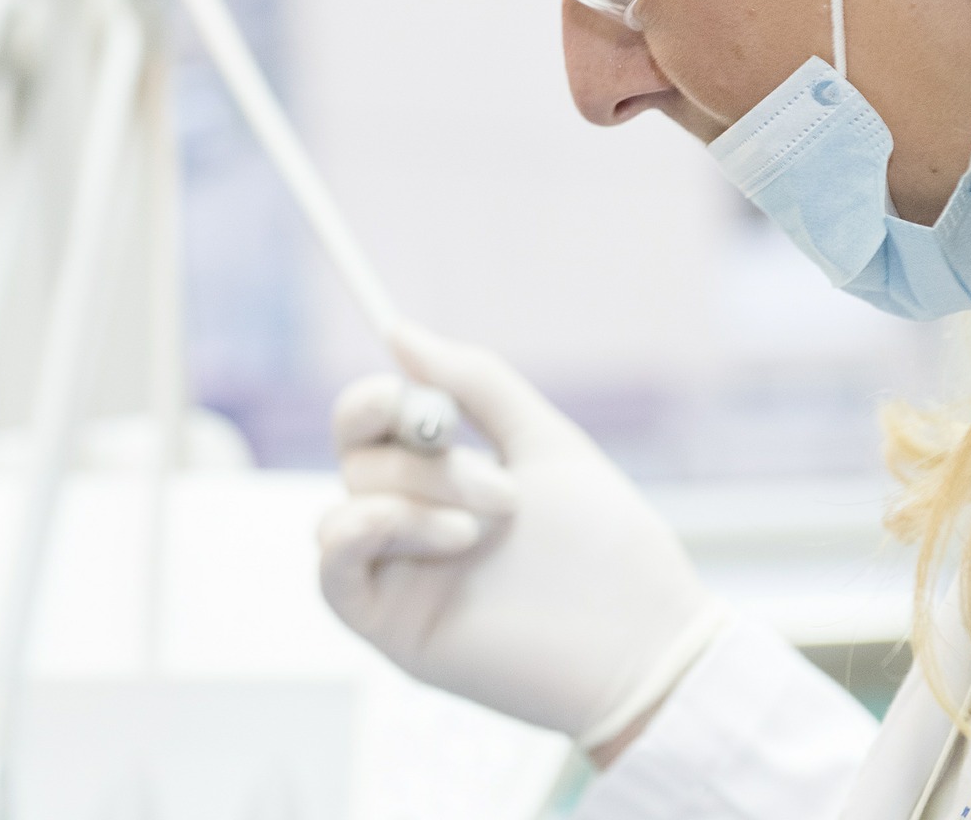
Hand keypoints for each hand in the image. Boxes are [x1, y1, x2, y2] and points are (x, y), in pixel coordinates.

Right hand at [318, 324, 725, 750]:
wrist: (639, 638)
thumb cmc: (606, 545)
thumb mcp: (543, 441)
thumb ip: (475, 383)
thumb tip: (397, 332)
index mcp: (444, 479)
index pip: (371, 425)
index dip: (375, 400)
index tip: (409, 394)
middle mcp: (413, 523)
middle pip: (358, 458)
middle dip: (425, 460)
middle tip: (503, 489)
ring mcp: (399, 574)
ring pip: (346, 504)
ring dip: (414, 498)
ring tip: (488, 529)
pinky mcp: (391, 625)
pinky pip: (330, 569)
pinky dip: (362, 533)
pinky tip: (441, 536)